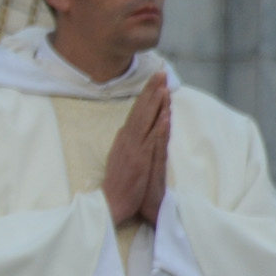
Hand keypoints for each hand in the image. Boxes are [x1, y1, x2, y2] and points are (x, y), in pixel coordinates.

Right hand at [102, 75, 171, 225]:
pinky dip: (158, 126)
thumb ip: (126, 143)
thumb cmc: (117, 184)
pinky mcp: (140, 160)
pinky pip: (152, 140)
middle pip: (142, 111)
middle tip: (161, 72)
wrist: (110, 204)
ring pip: (147, 121)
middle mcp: (128, 140)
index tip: (155, 80)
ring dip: (156, 103)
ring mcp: (134, 149)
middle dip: (152, 90)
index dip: (147, 95)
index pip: (137, 112)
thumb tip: (129, 129)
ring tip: (163, 85)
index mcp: (123, 139)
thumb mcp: (119, 158)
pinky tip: (165, 114)